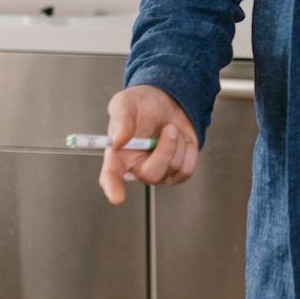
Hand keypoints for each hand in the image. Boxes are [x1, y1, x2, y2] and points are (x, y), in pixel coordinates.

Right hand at [97, 85, 199, 204]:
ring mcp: (158, 172)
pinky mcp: (176, 171)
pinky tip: (181, 139)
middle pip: (151, 174)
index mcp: (118, 155)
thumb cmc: (141, 105)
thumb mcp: (125, 103)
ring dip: (177, 143)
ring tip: (170, 129)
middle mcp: (136, 167)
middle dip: (165, 149)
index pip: (110, 176)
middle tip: (168, 128)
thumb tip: (118, 140)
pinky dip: (188, 150)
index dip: (112, 187)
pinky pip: (187, 169)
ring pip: (173, 168)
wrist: (166, 100)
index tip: (117, 197)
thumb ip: (120, 120)